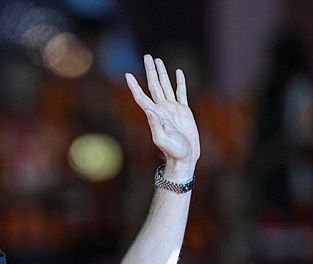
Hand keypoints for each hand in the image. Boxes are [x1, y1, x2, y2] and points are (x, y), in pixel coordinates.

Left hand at [125, 55, 199, 177]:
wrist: (185, 157)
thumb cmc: (173, 151)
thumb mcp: (162, 139)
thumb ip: (155, 125)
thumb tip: (149, 109)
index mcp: (155, 114)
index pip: (142, 97)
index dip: (134, 86)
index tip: (128, 74)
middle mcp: (162, 109)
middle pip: (154, 86)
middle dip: (150, 71)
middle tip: (147, 56)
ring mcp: (173, 109)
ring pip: (166, 86)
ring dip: (162, 73)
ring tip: (158, 60)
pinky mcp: (184, 111)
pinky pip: (181, 92)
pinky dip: (180, 81)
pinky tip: (178, 72)